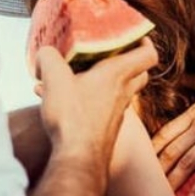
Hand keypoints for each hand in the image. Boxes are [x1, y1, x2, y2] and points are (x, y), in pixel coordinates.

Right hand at [35, 38, 155, 161]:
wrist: (78, 160)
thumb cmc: (73, 118)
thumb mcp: (54, 78)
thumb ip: (48, 58)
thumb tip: (45, 52)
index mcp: (118, 74)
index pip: (149, 54)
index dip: (145, 42)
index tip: (134, 35)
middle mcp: (123, 93)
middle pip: (139, 73)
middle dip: (127, 60)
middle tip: (108, 53)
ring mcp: (116, 113)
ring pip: (118, 91)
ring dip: (101, 81)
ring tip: (70, 77)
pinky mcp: (105, 128)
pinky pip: (100, 107)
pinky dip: (86, 100)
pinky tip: (58, 101)